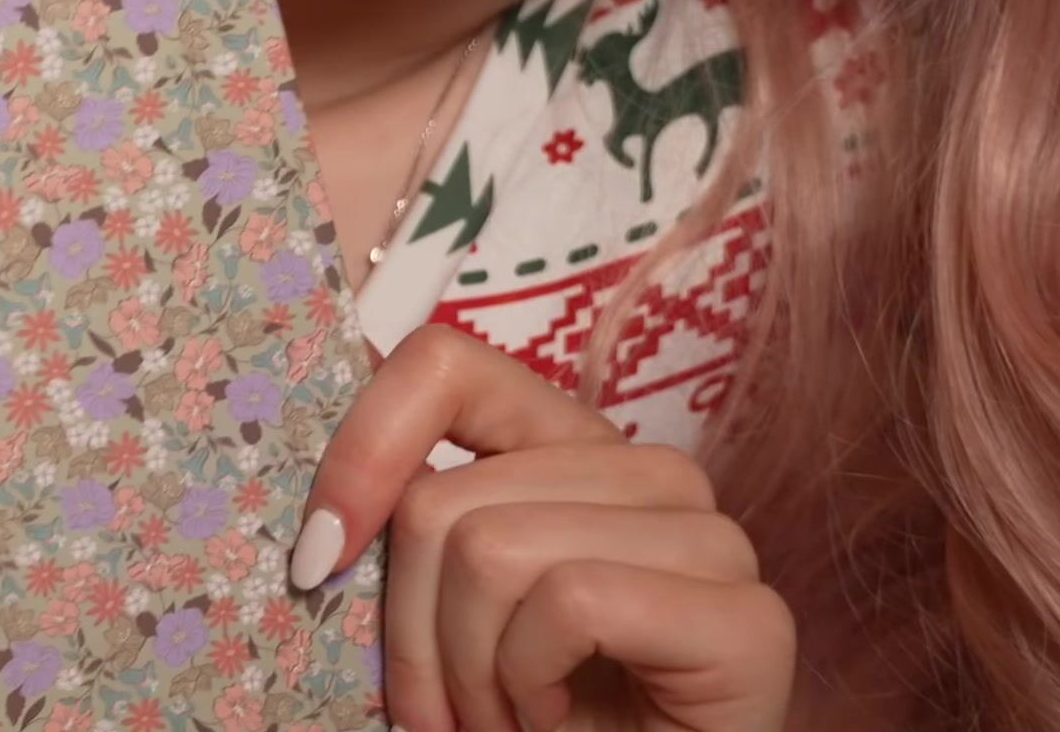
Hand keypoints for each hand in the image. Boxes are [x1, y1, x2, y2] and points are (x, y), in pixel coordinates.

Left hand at [293, 326, 794, 731]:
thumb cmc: (532, 717)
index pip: (446, 363)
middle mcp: (649, 474)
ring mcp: (711, 538)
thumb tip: (311, 497)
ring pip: (493, 551)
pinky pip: (569, 600)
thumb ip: (398, 532)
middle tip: (442, 710)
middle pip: (445, 498)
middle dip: (412, 634)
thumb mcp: (442, 612)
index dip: (363, 448)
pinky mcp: (748, 619)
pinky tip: (560, 722)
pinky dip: (529, 686)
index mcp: (568, 450)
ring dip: (467, 676)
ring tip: (502, 720)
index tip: (318, 554)